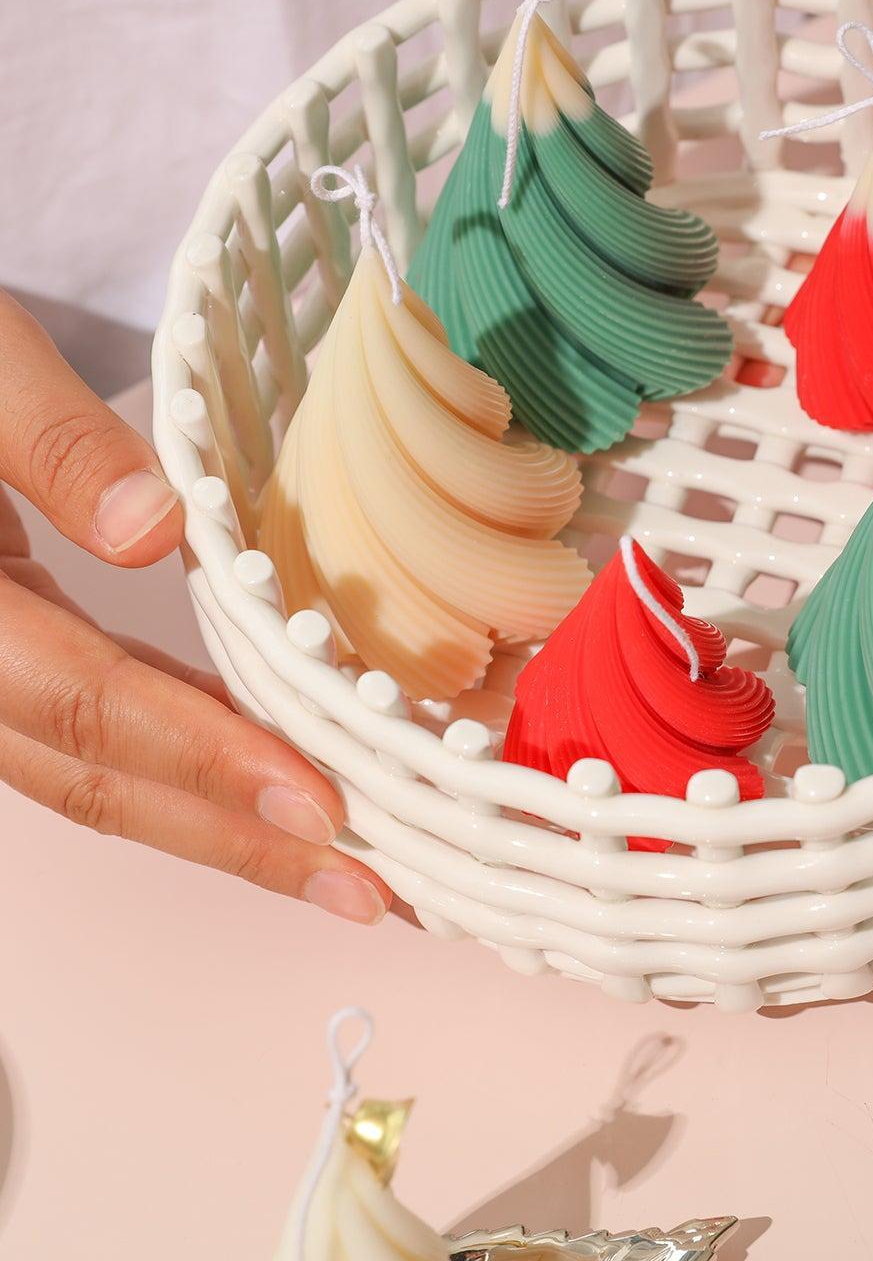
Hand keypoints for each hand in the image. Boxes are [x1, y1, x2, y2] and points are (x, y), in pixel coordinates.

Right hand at [0, 290, 389, 924]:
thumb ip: (44, 436)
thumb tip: (153, 528)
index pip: (82, 702)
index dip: (203, 761)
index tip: (320, 808)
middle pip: (95, 777)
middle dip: (236, 842)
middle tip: (370, 894)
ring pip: (92, 774)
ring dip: (219, 825)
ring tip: (342, 867)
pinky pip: (88, 730)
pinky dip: (183, 764)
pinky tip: (263, 777)